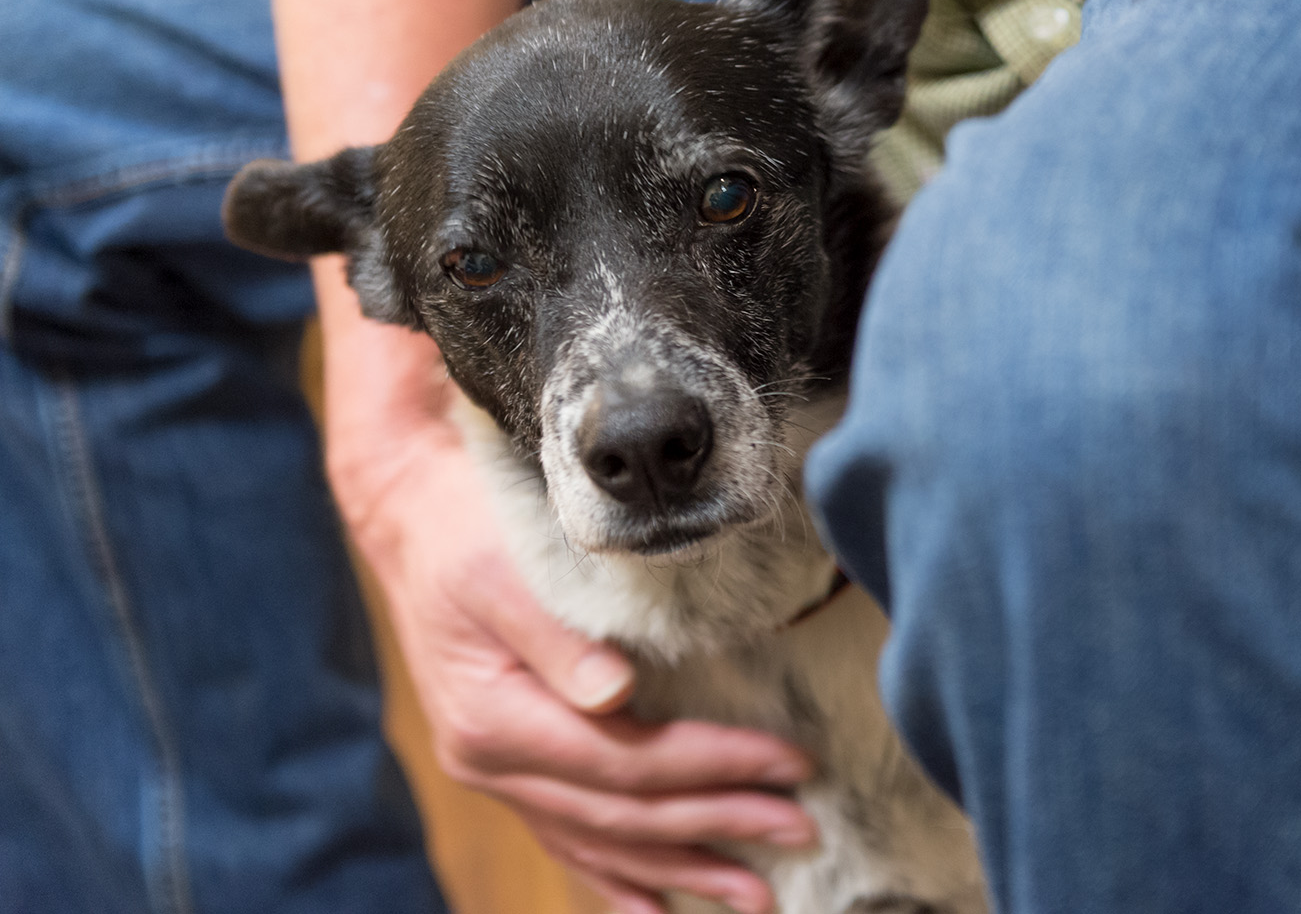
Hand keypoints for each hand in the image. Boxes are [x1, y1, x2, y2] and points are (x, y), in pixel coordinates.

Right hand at [332, 315, 816, 913]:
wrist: (408, 515)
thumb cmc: (462, 528)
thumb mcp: (499, 572)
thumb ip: (555, 637)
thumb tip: (614, 694)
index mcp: (495, 719)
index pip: (627, 762)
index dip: (714, 767)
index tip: (789, 764)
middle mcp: (492, 762)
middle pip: (624, 812)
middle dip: (718, 825)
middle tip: (803, 831)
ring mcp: (497, 773)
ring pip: (601, 838)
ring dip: (681, 868)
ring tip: (754, 895)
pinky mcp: (508, 765)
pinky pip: (569, 835)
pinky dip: (618, 873)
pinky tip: (657, 905)